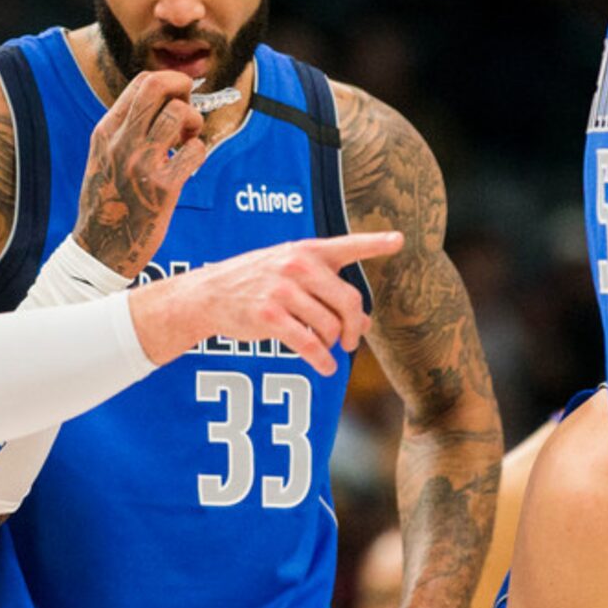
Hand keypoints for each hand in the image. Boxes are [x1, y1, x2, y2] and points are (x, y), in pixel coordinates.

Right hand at [75, 70, 206, 275]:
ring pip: (179, 113)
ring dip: (193, 122)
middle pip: (158, 86)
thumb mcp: (103, 157)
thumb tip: (159, 105)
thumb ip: (125, 130)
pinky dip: (199, 152)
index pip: (140, 83)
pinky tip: (189, 164)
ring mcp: (142, 163)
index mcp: (106, 131)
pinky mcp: (163, 187)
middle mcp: (122, 141)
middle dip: (182, 86)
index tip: (177, 97)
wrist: (99, 248)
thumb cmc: (107, 202)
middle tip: (188, 105)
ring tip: (187, 140)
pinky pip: (194, 150)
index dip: (168, 82)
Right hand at [134, 230, 402, 374]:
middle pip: (349, 301)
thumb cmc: (256, 284)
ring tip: (327, 349)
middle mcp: (297, 265)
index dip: (375, 243)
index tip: (399, 240)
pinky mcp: (269, 316)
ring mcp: (283, 290)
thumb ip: (329, 293)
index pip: (347, 245)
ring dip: (333, 344)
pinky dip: (322, 361)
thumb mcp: (292, 278)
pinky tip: (325, 367)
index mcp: (307, 251)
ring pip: (330, 326)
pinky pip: (309, 344)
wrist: (209, 294)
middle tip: (350, 341)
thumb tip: (366, 323)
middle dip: (354, 327)